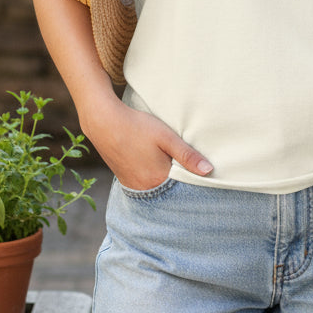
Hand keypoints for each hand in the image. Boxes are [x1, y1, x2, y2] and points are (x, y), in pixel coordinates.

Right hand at [79, 96, 211, 190]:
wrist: (104, 122)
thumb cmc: (137, 127)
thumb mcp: (166, 137)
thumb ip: (187, 155)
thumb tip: (208, 171)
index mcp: (158, 179)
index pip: (183, 188)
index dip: (193, 181)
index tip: (201, 175)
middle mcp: (144, 188)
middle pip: (169, 190)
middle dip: (180, 183)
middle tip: (187, 171)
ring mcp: (133, 186)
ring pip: (157, 188)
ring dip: (166, 181)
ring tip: (171, 167)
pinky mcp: (125, 180)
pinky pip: (145, 185)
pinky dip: (153, 179)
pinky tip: (155, 167)